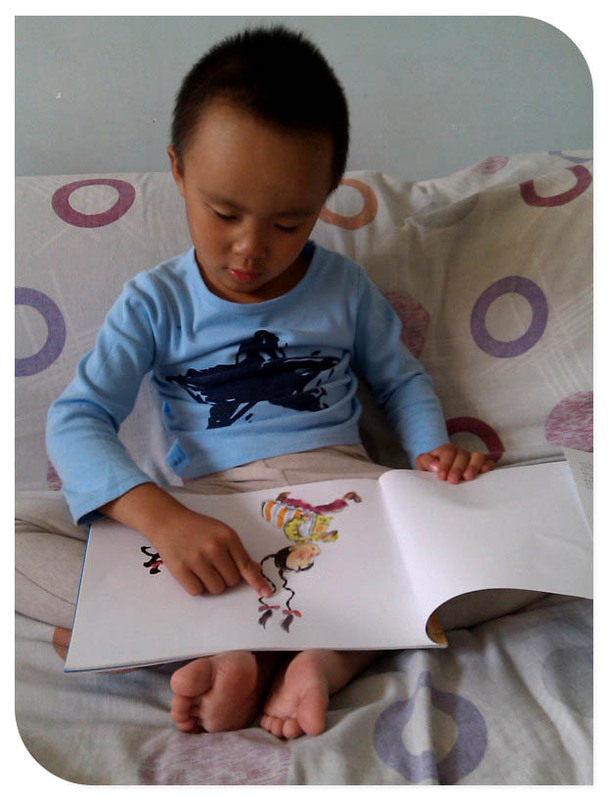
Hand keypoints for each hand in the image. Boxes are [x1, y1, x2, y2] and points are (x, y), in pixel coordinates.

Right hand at [101, 483, 271, 597]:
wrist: (168, 521)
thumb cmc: (198, 528)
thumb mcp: (221, 532)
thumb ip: (238, 551)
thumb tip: (255, 570)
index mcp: (227, 537)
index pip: (245, 565)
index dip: (257, 581)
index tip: (266, 592)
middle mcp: (214, 548)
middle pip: (232, 581)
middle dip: (226, 577)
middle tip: (214, 565)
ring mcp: (196, 559)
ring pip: (216, 589)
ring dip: (212, 584)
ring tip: (202, 569)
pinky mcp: (180, 569)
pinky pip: (197, 591)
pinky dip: (197, 586)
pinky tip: (192, 572)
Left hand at [415, 443, 493, 483]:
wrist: (438, 477)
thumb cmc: (431, 471)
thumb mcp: (422, 464)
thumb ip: (426, 461)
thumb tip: (436, 465)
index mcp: (446, 450)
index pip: (447, 452)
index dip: (445, 464)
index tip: (441, 476)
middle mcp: (460, 452)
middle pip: (462, 455)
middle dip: (457, 468)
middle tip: (453, 480)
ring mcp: (472, 458)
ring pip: (476, 456)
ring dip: (473, 466)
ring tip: (468, 477)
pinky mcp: (482, 465)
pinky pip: (487, 462)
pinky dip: (487, 465)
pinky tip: (484, 471)